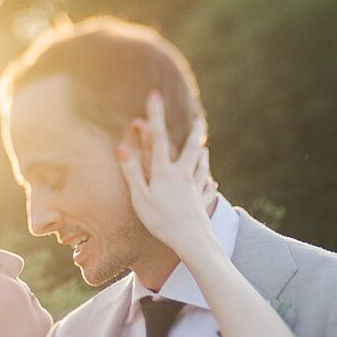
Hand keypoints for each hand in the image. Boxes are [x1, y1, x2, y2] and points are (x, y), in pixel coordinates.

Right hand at [116, 91, 211, 260]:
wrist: (192, 241)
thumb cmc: (162, 222)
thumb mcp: (141, 199)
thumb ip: (132, 173)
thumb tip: (122, 147)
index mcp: (165, 173)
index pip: (158, 139)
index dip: (155, 117)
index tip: (154, 95)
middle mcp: (183, 176)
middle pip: (190, 149)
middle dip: (193, 133)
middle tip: (200, 120)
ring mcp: (195, 189)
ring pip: (201, 167)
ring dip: (202, 156)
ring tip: (204, 148)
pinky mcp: (202, 204)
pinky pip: (207, 191)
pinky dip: (210, 185)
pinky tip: (213, 184)